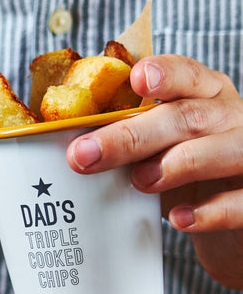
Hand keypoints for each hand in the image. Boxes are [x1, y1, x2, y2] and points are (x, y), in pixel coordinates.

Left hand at [67, 54, 242, 288]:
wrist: (233, 215)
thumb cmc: (187, 174)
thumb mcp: (160, 148)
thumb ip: (129, 140)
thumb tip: (69, 149)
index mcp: (203, 97)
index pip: (186, 75)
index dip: (163, 74)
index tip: (135, 80)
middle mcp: (231, 118)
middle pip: (186, 117)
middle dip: (131, 136)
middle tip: (85, 156)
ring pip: (222, 149)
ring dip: (175, 164)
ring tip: (140, 181)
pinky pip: (242, 202)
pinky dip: (210, 212)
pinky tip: (179, 219)